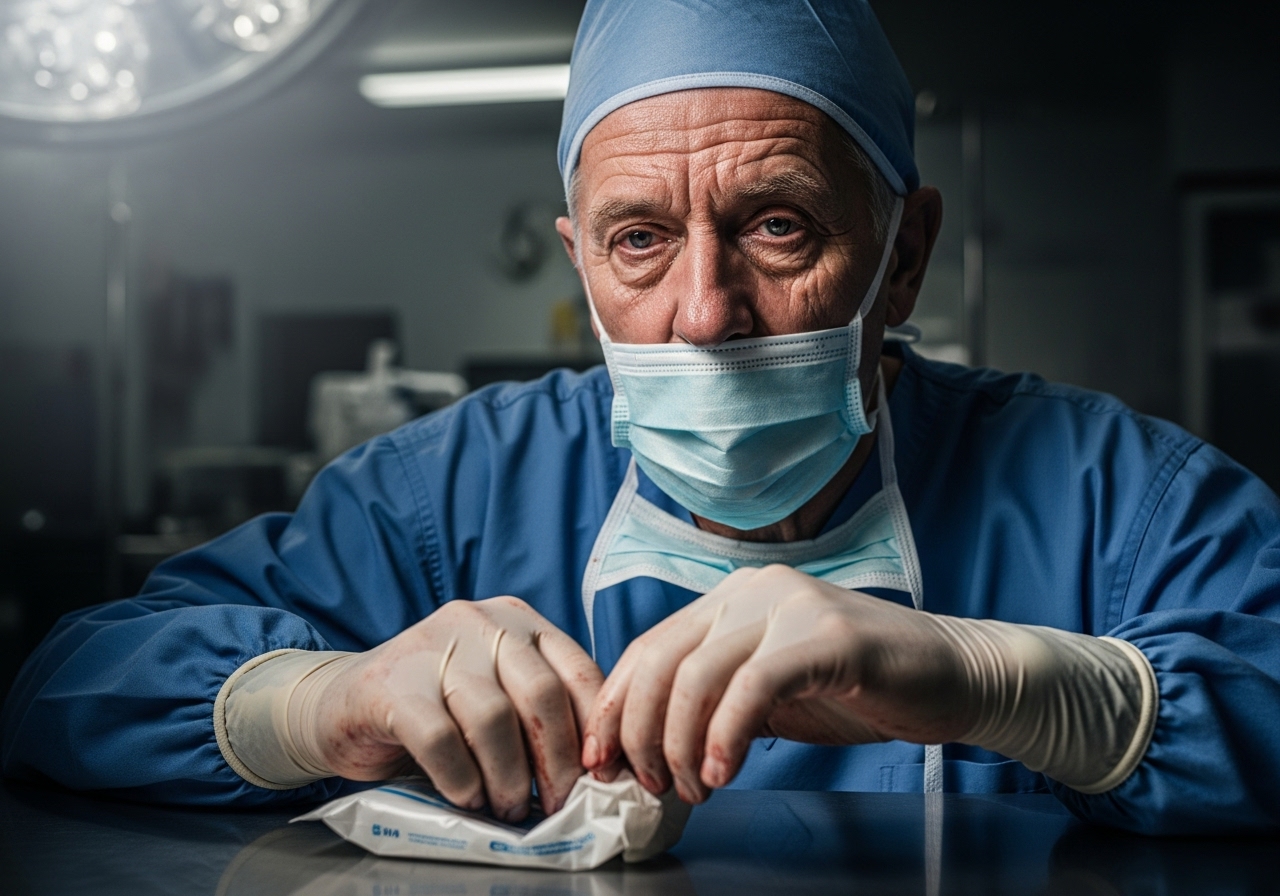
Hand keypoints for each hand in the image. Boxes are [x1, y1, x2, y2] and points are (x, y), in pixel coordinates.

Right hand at [304, 597, 601, 820]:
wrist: (342, 703)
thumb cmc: (435, 706)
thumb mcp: (497, 690)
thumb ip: (540, 710)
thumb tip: (596, 767)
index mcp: (518, 620)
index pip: (577, 670)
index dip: (594, 730)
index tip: (599, 776)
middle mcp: (480, 621)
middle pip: (541, 694)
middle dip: (556, 761)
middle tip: (557, 803)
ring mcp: (433, 646)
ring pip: (492, 718)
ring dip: (509, 777)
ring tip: (510, 808)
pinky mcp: (392, 682)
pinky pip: (441, 739)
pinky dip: (462, 779)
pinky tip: (467, 798)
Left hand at [581, 565, 973, 802]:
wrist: (952, 677)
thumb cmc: (858, 689)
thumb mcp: (769, 695)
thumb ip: (714, 704)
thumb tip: (644, 747)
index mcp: (731, 599)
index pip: (648, 648)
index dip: (615, 707)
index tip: (601, 761)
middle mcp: (753, 590)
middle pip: (662, 661)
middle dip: (640, 733)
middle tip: (650, 785)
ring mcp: (790, 606)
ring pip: (698, 675)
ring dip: (681, 745)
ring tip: (692, 789)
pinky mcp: (827, 635)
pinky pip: (753, 686)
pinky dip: (726, 736)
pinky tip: (724, 774)